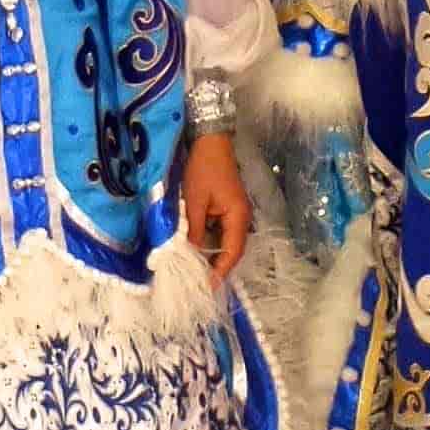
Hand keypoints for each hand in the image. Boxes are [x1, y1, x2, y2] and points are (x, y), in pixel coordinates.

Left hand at [183, 134, 251, 290]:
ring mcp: (234, 213)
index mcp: (238, 217)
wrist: (210, 141)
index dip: (220, 271)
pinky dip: (208, 242)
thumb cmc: (203, 169)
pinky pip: (219, 232)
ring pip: (224, 242)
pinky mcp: (226, 208)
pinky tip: (194, 249)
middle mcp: (241, 218)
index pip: (232, 252)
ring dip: (211, 256)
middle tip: (197, 284)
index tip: (206, 287)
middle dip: (215, 267)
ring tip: (193, 272)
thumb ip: (193, 231)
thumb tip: (187, 256)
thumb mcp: (194, 202)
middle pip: (231, 250)